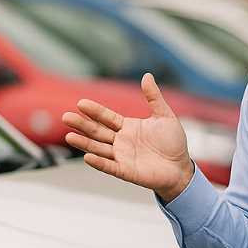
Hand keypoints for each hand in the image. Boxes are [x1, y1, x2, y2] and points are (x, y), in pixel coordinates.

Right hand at [61, 73, 193, 200]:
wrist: (181, 168)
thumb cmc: (173, 143)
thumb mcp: (164, 116)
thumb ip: (154, 97)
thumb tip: (146, 75)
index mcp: (127, 127)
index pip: (106, 117)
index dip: (94, 111)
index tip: (80, 103)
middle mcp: (121, 141)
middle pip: (97, 132)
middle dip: (82, 125)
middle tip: (65, 117)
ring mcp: (122, 157)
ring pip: (98, 148)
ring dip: (84, 143)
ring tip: (69, 136)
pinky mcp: (126, 171)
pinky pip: (110, 167)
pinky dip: (99, 163)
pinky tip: (87, 157)